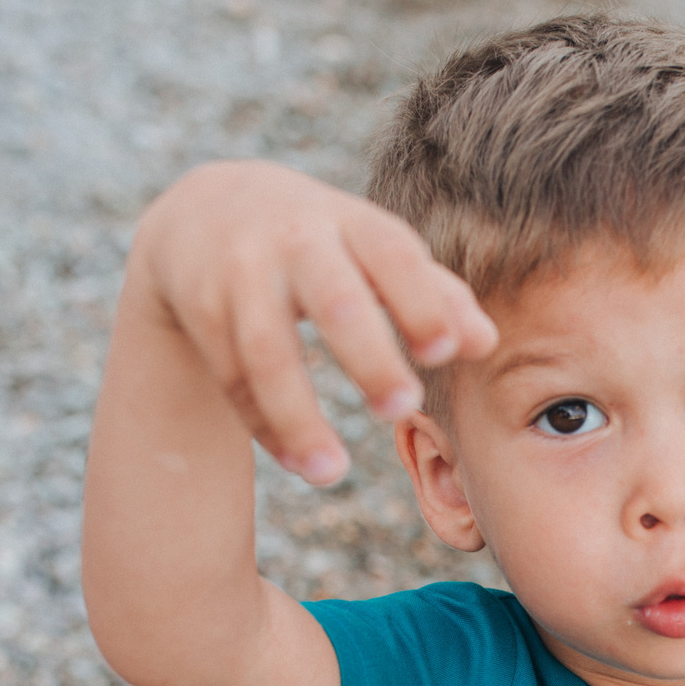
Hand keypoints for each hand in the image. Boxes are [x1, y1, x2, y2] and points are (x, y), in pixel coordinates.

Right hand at [130, 160, 496, 483]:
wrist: (204, 210)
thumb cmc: (319, 240)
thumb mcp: (371, 249)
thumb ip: (432, 293)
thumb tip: (485, 343)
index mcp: (351, 221)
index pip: (392, 252)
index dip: (419, 299)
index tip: (445, 351)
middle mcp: (293, 240)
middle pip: (332, 299)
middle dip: (367, 355)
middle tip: (402, 407)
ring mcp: (240, 273)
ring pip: (264, 350)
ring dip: (297, 415)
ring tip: (332, 474)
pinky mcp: (199, 307)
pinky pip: (231, 377)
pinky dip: (264, 424)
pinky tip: (301, 463)